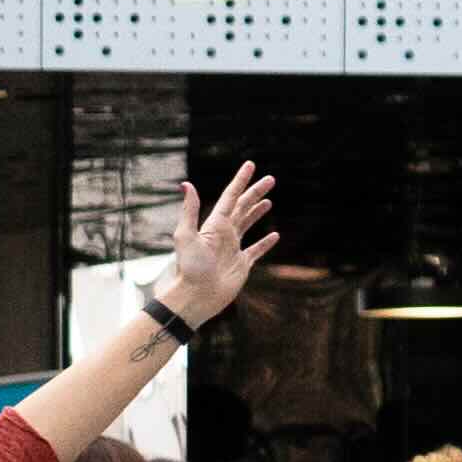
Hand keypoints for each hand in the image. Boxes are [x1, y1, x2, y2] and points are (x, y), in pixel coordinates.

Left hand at [150, 157, 276, 330]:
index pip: (230, 197)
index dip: (241, 180)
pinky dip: (266, 243)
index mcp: (214, 224)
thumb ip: (189, 210)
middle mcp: (224, 233)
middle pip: (243, 207)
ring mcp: (233, 248)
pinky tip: (275, 236)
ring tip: (269, 201)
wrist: (196, 296)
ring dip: (258, 212)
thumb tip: (186, 184)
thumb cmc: (190, 268)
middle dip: (256, 192)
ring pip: (249, 224)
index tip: (250, 165)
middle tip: (271, 179)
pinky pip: (256, 250)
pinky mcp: (241, 265)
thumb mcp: (186, 236)